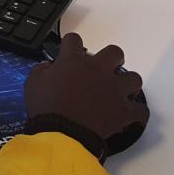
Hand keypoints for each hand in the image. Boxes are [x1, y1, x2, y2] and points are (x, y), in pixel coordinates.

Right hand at [25, 32, 148, 142]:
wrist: (63, 134)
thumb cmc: (46, 108)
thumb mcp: (33, 84)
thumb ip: (41, 71)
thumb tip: (48, 66)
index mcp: (73, 61)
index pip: (74, 40)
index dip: (72, 44)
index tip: (70, 50)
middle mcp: (97, 70)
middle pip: (115, 52)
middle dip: (112, 58)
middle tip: (105, 68)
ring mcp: (114, 90)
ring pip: (134, 78)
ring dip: (127, 83)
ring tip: (119, 91)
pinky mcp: (124, 111)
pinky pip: (141, 110)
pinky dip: (137, 112)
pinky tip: (130, 114)